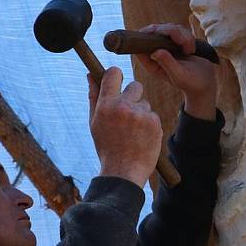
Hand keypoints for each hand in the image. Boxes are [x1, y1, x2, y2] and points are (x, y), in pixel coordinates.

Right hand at [88, 67, 161, 187]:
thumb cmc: (107, 147)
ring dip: (141, 113)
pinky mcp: (155, 122)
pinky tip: (142, 137)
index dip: (116, 75)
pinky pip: (153, 115)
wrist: (123, 172)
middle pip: (135, 85)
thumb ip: (94, 97)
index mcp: (106, 105)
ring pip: (145, 103)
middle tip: (128, 114)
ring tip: (133, 132)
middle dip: (133, 96)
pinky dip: (149, 124)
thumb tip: (90, 75)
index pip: (114, 73)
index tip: (117, 82)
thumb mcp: (95, 123)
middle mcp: (124, 106)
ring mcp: (141, 114)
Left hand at [135, 24, 216, 120]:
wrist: (205, 81)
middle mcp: (157, 53)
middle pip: (155, 31)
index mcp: (152, 64)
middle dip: (171, 32)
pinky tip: (191, 49)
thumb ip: (167, 63)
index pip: (140, 46)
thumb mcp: (179, 76)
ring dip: (183, 35)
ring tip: (190, 50)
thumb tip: (155, 52)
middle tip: (183, 42)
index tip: (158, 31)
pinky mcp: (176, 41)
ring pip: (169, 28)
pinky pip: (179, 29)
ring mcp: (166, 46)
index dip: (146, 35)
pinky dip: (188, 36)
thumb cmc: (191, 83)